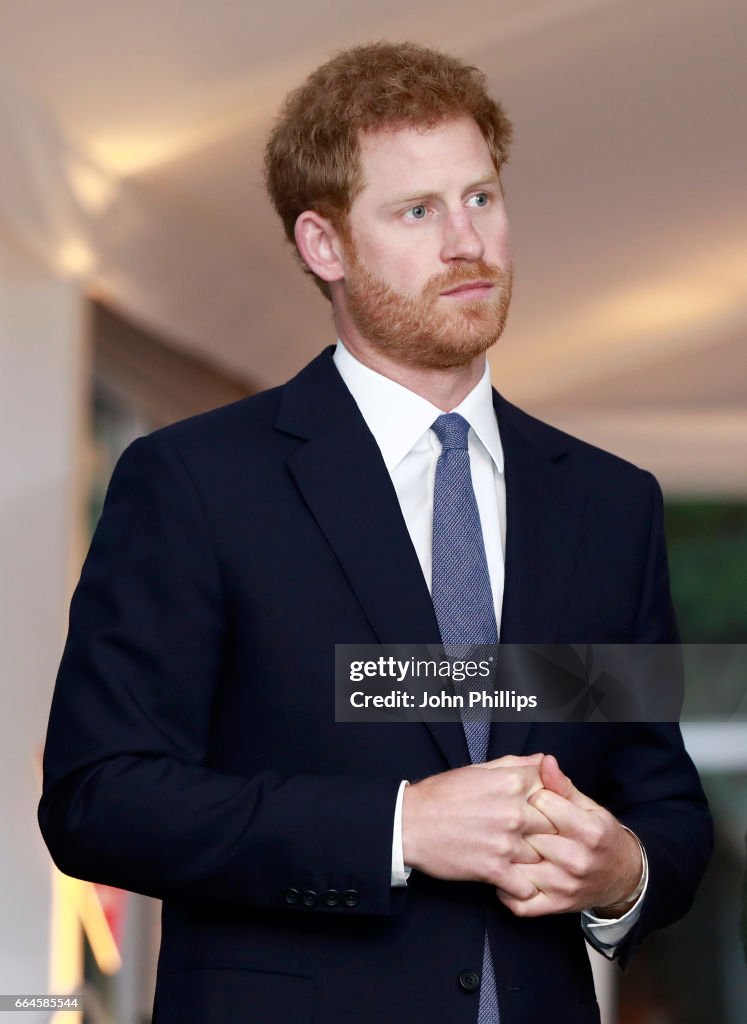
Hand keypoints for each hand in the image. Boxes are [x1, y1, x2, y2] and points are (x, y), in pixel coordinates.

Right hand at [402, 754, 556, 898]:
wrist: (408, 824)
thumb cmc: (441, 796)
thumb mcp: (478, 770)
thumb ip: (515, 765)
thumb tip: (545, 761)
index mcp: (512, 782)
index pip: (553, 791)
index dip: (549, 803)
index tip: (541, 812)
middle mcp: (515, 810)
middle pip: (554, 825)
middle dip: (547, 833)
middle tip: (539, 840)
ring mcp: (506, 842)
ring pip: (543, 856)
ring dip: (536, 861)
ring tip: (525, 861)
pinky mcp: (495, 869)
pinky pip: (527, 886)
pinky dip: (524, 887)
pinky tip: (514, 881)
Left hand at [495, 755, 642, 917]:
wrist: (622, 877)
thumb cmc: (599, 835)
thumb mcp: (588, 806)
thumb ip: (563, 785)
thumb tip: (545, 761)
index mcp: (589, 830)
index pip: (541, 802)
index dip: (531, 796)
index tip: (530, 799)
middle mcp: (577, 860)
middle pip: (528, 833)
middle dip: (516, 824)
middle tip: (509, 820)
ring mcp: (565, 886)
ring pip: (519, 866)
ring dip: (506, 854)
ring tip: (501, 843)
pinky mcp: (555, 906)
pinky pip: (519, 902)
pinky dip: (505, 890)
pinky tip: (503, 874)